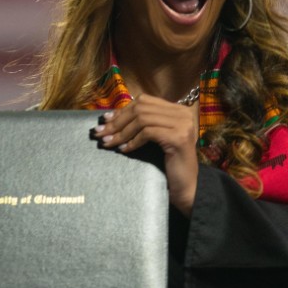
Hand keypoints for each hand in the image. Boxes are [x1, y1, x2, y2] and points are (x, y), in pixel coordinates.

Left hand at [94, 96, 198, 215]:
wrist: (187, 186)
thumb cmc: (169, 163)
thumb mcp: (156, 138)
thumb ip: (143, 124)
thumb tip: (110, 116)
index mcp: (178, 110)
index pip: (144, 102)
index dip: (122, 110)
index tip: (105, 120)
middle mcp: (183, 113)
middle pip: (141, 108)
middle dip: (118, 121)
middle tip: (100, 133)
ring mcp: (182, 125)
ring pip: (142, 120)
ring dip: (121, 132)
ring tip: (108, 143)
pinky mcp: (178, 138)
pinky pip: (148, 133)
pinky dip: (133, 141)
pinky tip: (124, 150)